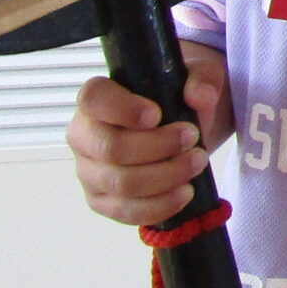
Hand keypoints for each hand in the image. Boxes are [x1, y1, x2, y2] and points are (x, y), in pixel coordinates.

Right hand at [64, 46, 230, 227]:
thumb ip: (202, 79)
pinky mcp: (102, 201)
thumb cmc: (181, 97)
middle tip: (193, 138)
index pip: (93, 99)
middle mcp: (84, 135)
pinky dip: (160, 205)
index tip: (157, 115)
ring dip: (165, 177)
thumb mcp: (200, 75)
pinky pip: (125, 211)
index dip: (123, 109)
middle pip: (110, 149)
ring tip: (197, 162)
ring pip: (120, 184)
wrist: (184, 128)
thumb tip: (200, 95)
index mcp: (98, 98)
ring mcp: (89, 171)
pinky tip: (185, 192)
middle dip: (158, 147)